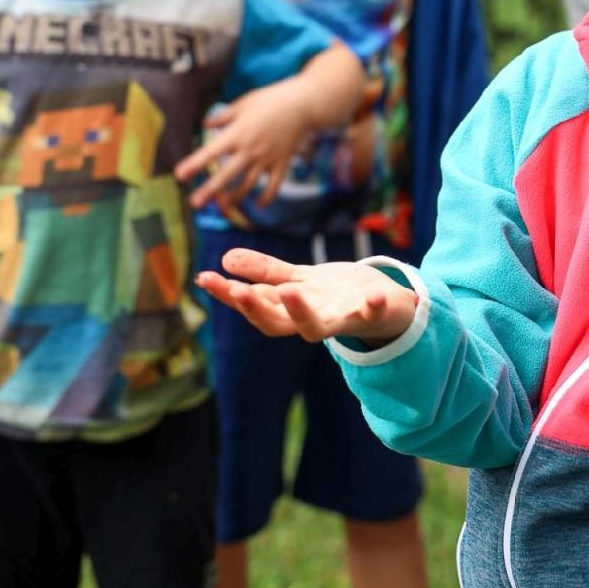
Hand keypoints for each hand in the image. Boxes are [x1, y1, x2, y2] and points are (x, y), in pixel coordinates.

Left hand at [175, 83, 315, 209]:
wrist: (303, 104)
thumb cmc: (271, 100)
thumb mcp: (244, 103)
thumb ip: (223, 116)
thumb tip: (206, 124)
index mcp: (238, 134)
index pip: (211, 152)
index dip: (195, 164)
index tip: (180, 175)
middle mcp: (250, 150)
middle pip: (227, 175)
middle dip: (210, 190)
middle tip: (196, 203)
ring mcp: (267, 159)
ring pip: (248, 185)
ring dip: (235, 198)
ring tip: (223, 209)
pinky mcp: (281, 163)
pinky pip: (273, 186)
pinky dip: (266, 198)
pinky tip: (257, 204)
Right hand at [195, 248, 418, 345]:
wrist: (384, 306)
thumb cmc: (334, 295)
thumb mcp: (297, 280)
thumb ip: (264, 273)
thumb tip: (224, 260)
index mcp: (290, 310)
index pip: (254, 305)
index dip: (228, 295)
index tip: (204, 278)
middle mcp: (311, 320)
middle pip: (278, 324)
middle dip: (257, 310)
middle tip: (238, 292)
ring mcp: (341, 320)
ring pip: (317, 328)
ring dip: (302, 313)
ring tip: (290, 290)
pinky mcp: (372, 313)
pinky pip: (372, 314)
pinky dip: (372, 306)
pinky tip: (372, 295)